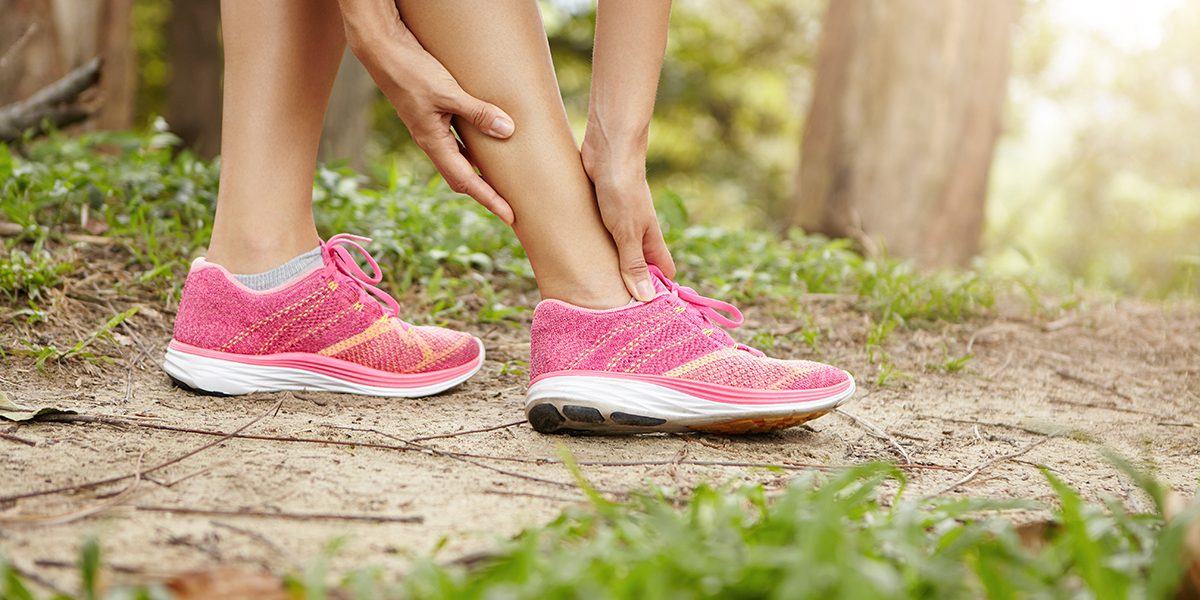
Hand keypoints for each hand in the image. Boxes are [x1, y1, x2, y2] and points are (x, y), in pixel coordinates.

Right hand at [339, 3, 515, 223]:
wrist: (381, 49)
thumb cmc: (411, 70)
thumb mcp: (448, 92)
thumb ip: (478, 112)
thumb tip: (507, 131)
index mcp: (433, 142)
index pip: (467, 181)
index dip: (490, 200)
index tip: (510, 217)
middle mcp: (432, 141)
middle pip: (462, 178)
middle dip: (486, 194)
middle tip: (510, 206)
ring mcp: (431, 129)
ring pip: (460, 160)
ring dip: (480, 173)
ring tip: (504, 181)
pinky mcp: (433, 114)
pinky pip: (458, 140)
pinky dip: (474, 149)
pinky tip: (488, 143)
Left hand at [582, 132, 675, 301]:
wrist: (607, 150)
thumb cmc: (621, 189)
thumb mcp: (627, 232)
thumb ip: (633, 264)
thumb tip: (646, 298)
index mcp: (650, 239)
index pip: (662, 272)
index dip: (658, 291)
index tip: (646, 314)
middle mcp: (637, 232)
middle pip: (638, 265)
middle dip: (629, 285)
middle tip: (613, 311)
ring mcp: (619, 221)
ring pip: (617, 252)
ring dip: (608, 268)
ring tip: (592, 292)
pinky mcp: (600, 211)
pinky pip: (599, 237)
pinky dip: (593, 250)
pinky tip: (577, 260)